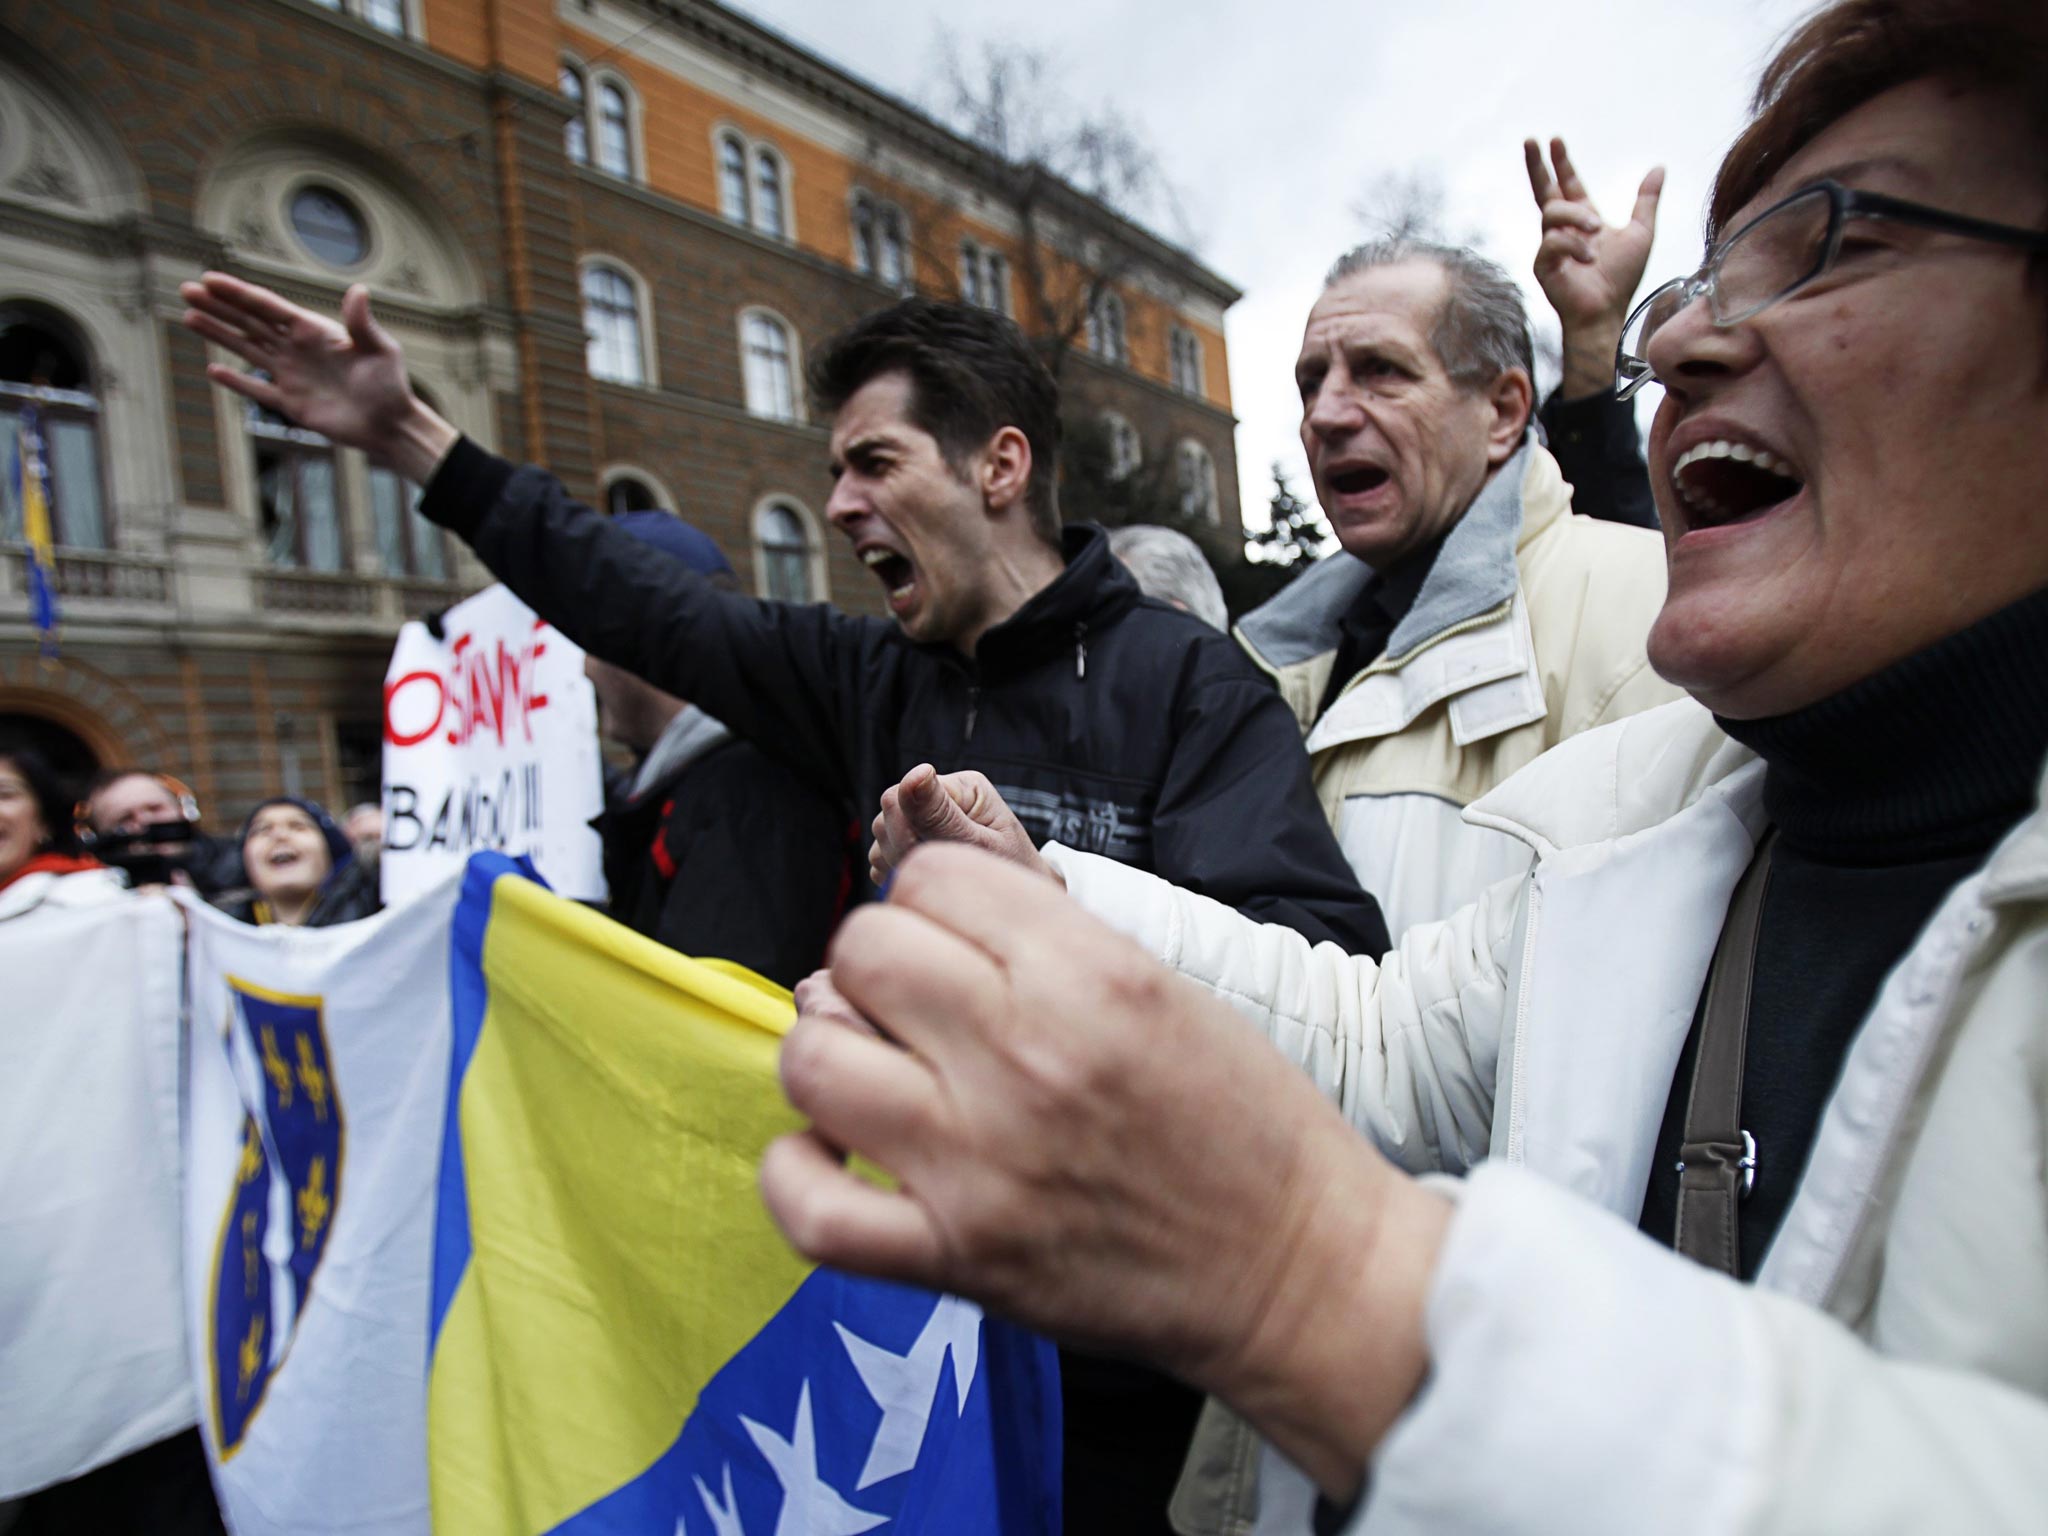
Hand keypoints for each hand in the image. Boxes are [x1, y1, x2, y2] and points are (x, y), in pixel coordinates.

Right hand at [179, 273, 457, 482]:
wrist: (391, 424)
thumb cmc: (390, 384)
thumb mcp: (380, 349)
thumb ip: (362, 322)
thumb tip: (358, 290)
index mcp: (313, 330)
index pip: (268, 307)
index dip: (238, 293)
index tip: (209, 279)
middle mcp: (297, 349)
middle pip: (250, 322)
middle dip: (218, 307)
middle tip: (185, 290)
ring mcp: (292, 375)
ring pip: (247, 350)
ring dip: (219, 335)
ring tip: (189, 317)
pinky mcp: (291, 403)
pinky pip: (258, 390)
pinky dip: (237, 381)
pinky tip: (213, 370)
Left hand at [762, 846, 1449, 1497]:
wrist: (1299, 1270)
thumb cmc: (1246, 1127)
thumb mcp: (1163, 985)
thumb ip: (1045, 940)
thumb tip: (927, 914)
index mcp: (1088, 976)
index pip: (928, 882)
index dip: (929, 905)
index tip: (951, 943)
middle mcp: (1024, 1057)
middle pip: (860, 952)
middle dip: (875, 969)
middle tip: (912, 1009)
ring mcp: (981, 1164)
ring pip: (813, 1059)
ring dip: (831, 1054)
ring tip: (875, 1073)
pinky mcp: (958, 1259)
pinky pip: (809, 1208)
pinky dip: (796, 1174)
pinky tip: (831, 1152)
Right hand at [869, 764, 1053, 887]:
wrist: (1021, 899)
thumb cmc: (1012, 872)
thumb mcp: (980, 846)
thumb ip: (942, 816)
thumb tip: (916, 773)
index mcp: (962, 787)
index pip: (899, 796)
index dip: (904, 832)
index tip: (933, 857)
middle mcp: (940, 796)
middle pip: (886, 818)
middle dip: (903, 850)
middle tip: (939, 869)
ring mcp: (922, 820)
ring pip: (880, 839)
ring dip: (899, 864)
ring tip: (938, 877)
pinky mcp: (912, 844)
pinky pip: (881, 858)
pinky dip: (896, 874)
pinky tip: (926, 879)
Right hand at [1524, 137, 1662, 400]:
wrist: (1607, 313)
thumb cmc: (1621, 279)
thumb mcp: (1642, 232)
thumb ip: (1646, 200)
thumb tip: (1658, 167)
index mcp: (1583, 220)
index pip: (1568, 185)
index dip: (1562, 163)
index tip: (1555, 140)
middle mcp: (1562, 230)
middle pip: (1544, 191)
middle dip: (1537, 165)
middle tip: (1532, 140)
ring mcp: (1550, 247)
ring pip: (1552, 212)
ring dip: (1576, 217)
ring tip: (1597, 231)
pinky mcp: (1542, 265)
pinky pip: (1552, 241)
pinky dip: (1573, 246)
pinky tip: (1588, 258)